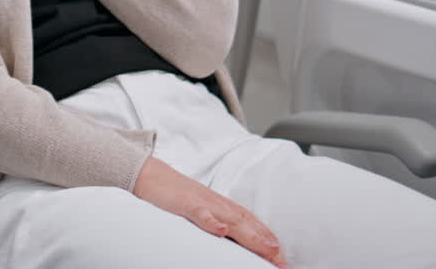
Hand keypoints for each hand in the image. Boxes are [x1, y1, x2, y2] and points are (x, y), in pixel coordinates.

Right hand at [133, 157, 289, 268]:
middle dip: (266, 242)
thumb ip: (221, 223)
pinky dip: (212, 221)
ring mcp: (203, 203)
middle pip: (248, 224)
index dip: (269, 239)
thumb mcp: (204, 212)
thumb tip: (234, 240)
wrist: (153, 176)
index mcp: (224, 208)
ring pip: (231, 220)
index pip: (252, 224)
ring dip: (251, 234)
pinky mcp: (185, 203)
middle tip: (281, 260)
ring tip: (267, 249)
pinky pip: (200, 213)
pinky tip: (220, 230)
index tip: (282, 258)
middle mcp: (218, 204)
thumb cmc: (179, 197)